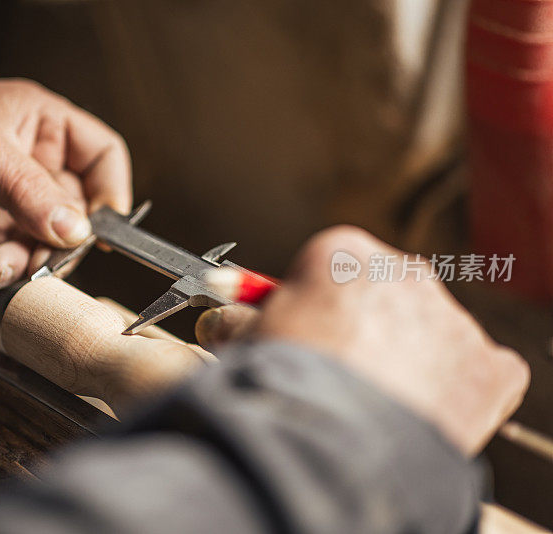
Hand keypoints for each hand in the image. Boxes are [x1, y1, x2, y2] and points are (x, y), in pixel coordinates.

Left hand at [0, 79, 131, 290]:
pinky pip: (8, 264)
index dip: (112, 190)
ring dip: (24, 262)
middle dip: (60, 240)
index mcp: (42, 128)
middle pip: (77, 213)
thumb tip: (79, 231)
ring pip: (44, 246)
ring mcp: (8, 205)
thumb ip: (33, 192)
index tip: (108, 225)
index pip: (101, 156)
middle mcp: (32, 168)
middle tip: (44, 255)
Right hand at [197, 226, 529, 455]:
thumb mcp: (246, 339)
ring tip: (373, 403)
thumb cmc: (282, 383)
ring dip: (407, 358)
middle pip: (383, 294)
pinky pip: (478, 370)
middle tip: (340, 371)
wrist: (331, 443)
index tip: (304, 333)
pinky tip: (421, 411)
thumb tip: (218, 321)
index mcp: (341, 253)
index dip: (311, 306)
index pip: (327, 269)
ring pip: (429, 332)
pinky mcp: (488, 367)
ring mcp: (451, 318)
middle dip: (364, 327)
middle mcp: (404, 272)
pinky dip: (456, 389)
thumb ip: (237, 320)